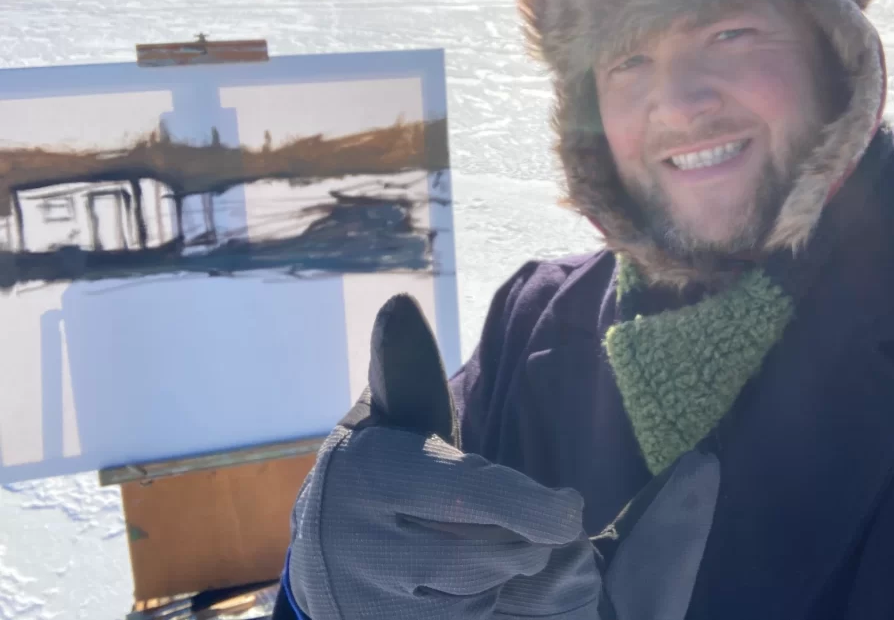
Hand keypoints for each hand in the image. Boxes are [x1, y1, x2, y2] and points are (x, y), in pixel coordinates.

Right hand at [279, 294, 602, 619]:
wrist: (317, 547)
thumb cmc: (376, 464)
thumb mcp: (386, 414)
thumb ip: (405, 368)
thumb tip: (398, 304)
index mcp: (374, 473)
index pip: (465, 493)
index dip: (528, 506)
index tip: (574, 510)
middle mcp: (365, 542)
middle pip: (486, 551)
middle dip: (524, 535)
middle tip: (534, 517)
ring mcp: (372, 598)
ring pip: (481, 593)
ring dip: (506, 570)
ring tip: (487, 541)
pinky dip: (484, 602)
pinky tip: (468, 579)